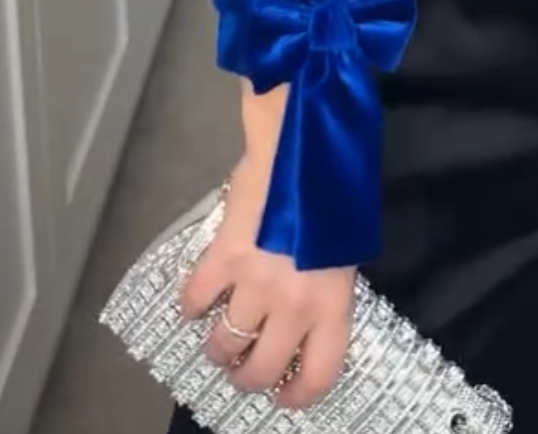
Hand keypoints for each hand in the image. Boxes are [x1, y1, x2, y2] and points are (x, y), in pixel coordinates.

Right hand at [180, 151, 354, 407]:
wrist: (304, 141)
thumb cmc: (338, 186)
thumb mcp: (348, 246)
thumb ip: (328, 284)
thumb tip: (308, 306)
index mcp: (332, 302)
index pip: (319, 374)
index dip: (300, 396)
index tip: (286, 396)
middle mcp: (292, 305)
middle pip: (262, 368)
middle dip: (248, 378)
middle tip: (243, 372)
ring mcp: (254, 283)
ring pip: (224, 342)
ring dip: (218, 349)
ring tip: (218, 344)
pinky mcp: (222, 257)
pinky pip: (196, 298)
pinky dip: (190, 305)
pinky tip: (192, 304)